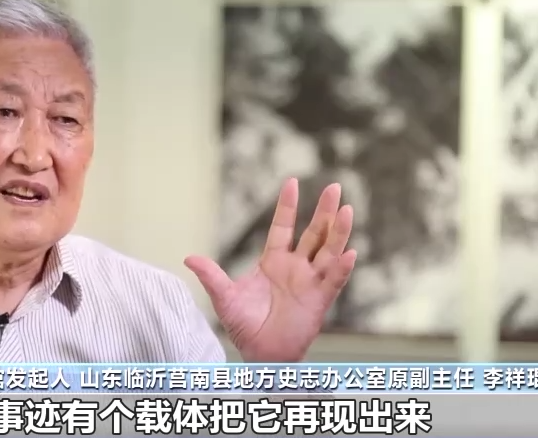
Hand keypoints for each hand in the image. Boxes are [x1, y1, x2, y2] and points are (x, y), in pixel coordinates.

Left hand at [185, 178, 355, 362]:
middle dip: (323, 211)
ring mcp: (310, 283)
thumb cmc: (244, 326)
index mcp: (273, 261)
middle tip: (334, 186)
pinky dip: (343, 268)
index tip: (291, 181)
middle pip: (314, 233)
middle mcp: (296, 268)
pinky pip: (334, 281)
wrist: (261, 355)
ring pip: (329, 251)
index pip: (283, 227)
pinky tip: (349, 253)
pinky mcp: (320, 301)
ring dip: (338, 232)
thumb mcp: (225, 298)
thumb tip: (188, 258)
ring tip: (346, 209)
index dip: (287, 206)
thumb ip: (211, 277)